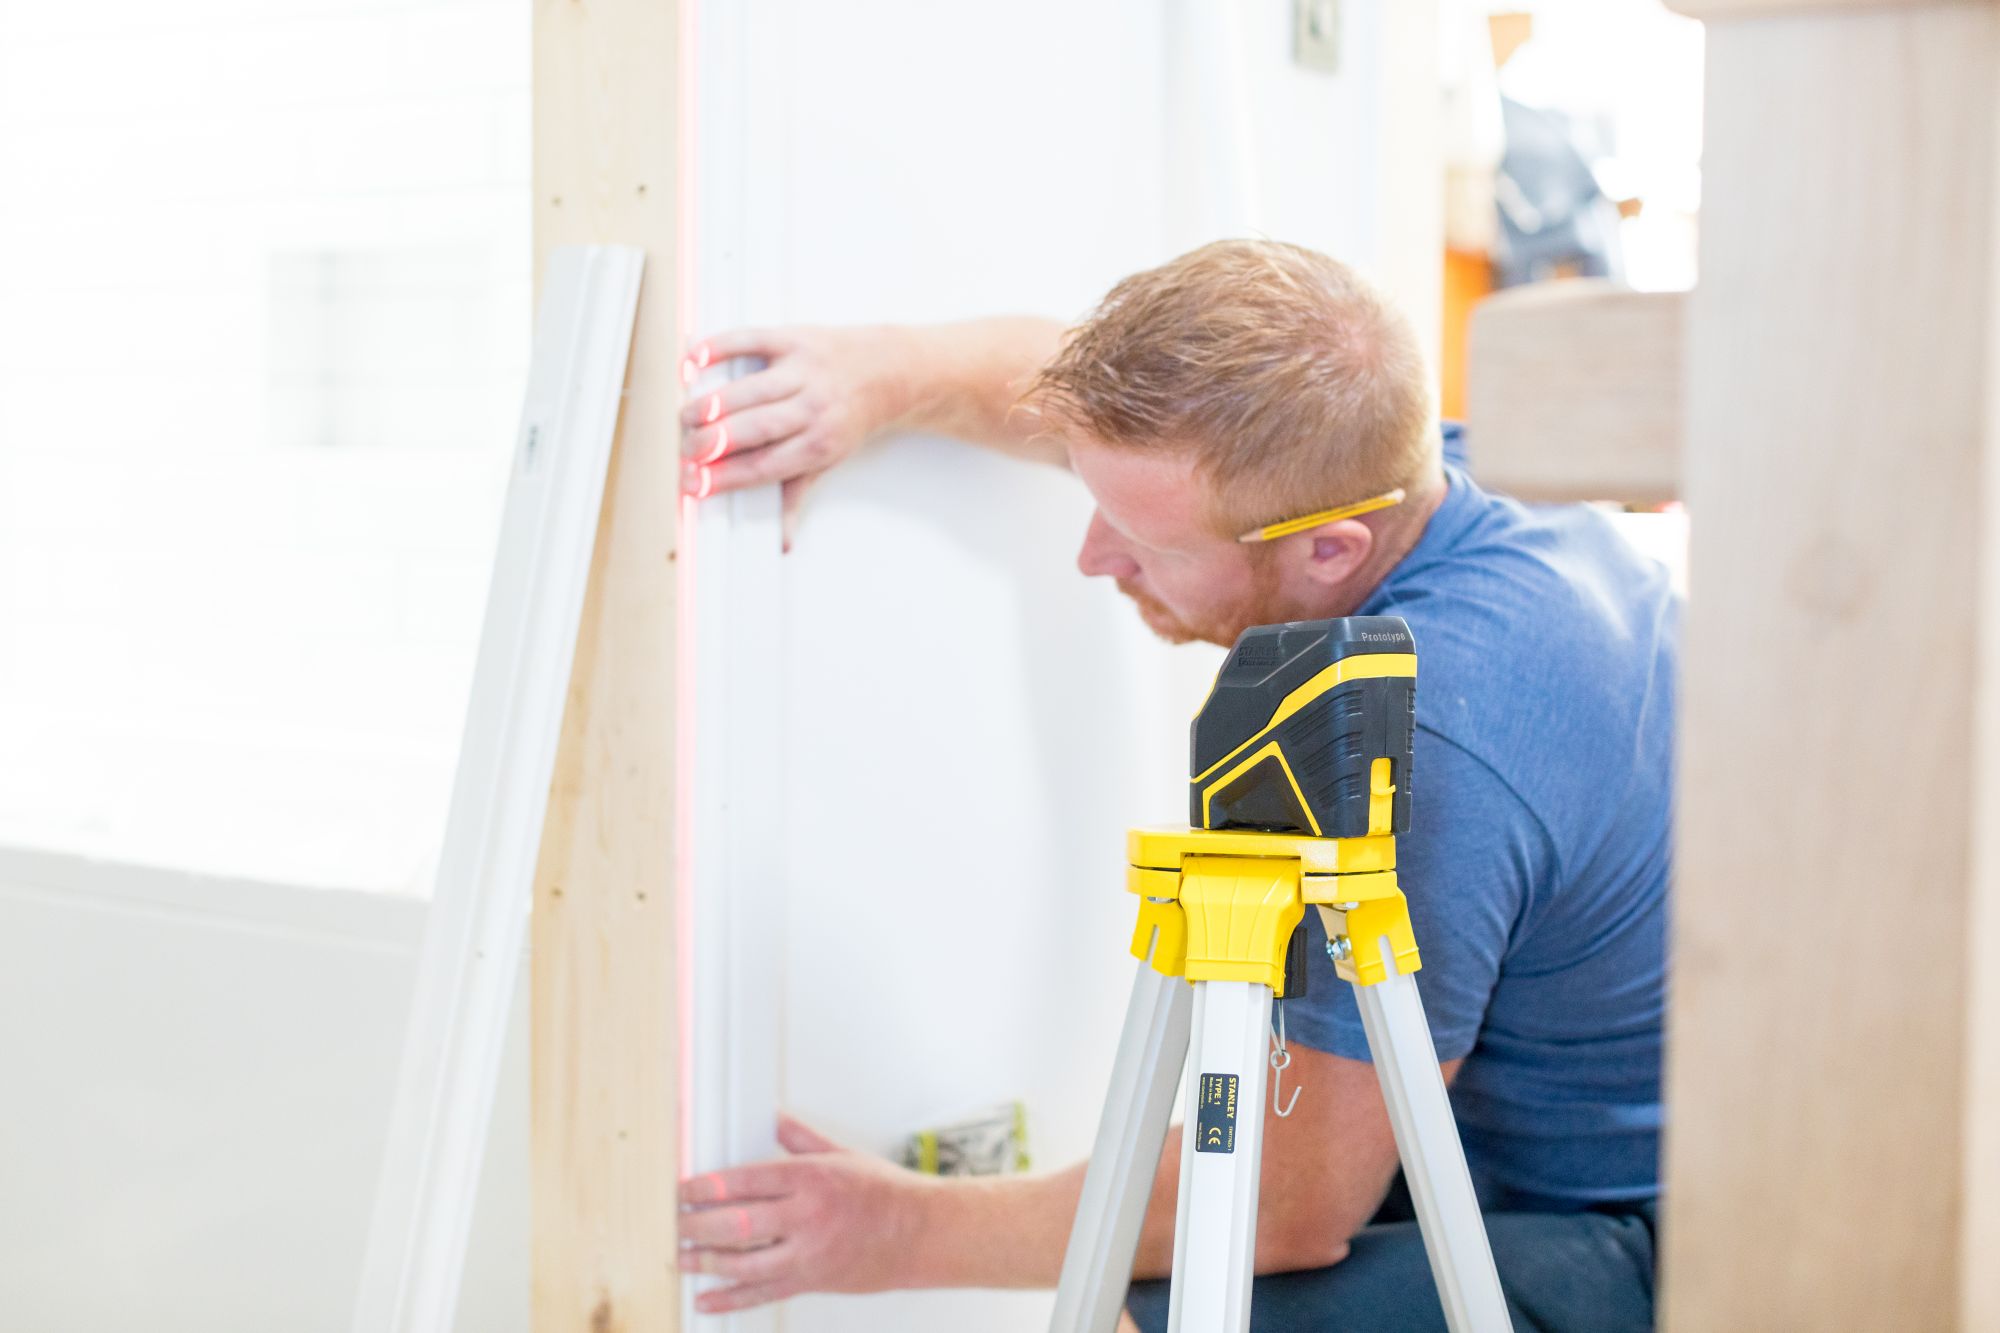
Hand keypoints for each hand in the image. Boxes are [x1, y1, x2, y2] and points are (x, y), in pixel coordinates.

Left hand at [678, 1113, 939, 1313]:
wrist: (921, 1234)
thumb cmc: (886, 1194)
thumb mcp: (843, 1155)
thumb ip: (803, 1140)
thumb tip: (777, 1118)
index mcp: (811, 1179)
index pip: (746, 1181)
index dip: (707, 1187)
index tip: (683, 1190)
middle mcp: (807, 1217)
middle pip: (738, 1224)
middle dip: (698, 1225)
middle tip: (673, 1224)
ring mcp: (808, 1254)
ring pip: (745, 1262)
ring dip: (707, 1261)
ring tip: (680, 1257)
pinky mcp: (811, 1281)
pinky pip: (763, 1293)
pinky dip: (730, 1299)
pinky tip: (705, 1299)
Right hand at [679, 325, 912, 545]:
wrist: (887, 371)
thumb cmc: (849, 418)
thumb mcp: (829, 459)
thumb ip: (796, 494)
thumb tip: (782, 542)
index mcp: (819, 445)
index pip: (763, 467)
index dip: (724, 477)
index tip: (694, 483)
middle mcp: (813, 408)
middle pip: (754, 429)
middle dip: (712, 443)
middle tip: (686, 451)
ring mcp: (803, 371)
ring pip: (749, 391)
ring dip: (711, 404)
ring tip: (686, 418)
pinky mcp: (794, 338)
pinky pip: (750, 340)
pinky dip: (718, 348)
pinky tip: (693, 361)